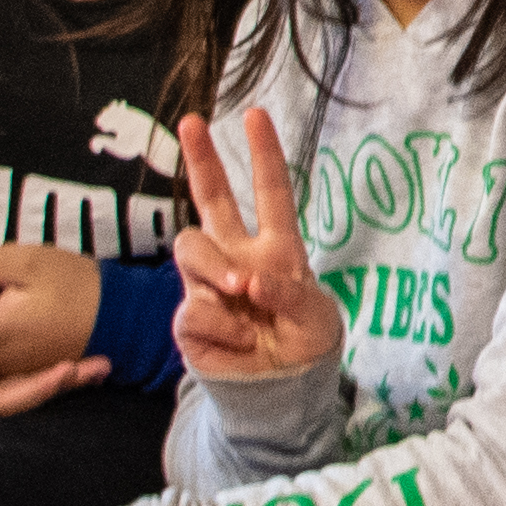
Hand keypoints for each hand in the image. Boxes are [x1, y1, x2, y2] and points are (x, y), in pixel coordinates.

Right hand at [170, 111, 342, 382]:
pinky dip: (221, 325)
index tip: (254, 114)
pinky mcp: (189, 319)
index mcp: (278, 247)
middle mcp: (238, 257)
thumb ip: (287, 291)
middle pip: (212, 199)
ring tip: (241, 293)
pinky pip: (194, 308)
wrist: (280, 391)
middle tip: (191, 121)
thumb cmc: (304, 345)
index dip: (264, 155)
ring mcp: (210, 285)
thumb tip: (246, 280)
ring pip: (191, 247)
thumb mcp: (315, 317)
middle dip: (201, 158)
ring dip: (215, 268)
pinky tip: (239, 341)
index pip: (271, 193)